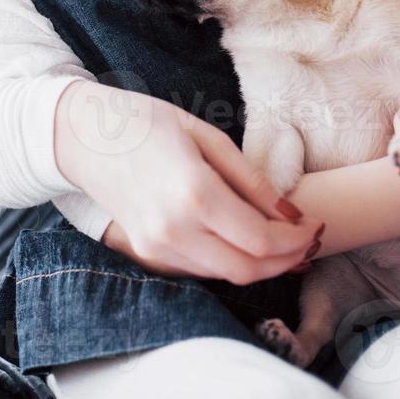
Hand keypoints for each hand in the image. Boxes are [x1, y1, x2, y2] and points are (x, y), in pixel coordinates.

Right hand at [54, 81, 323, 284]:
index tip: (314, 227)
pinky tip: (248, 244)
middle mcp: (174, 230)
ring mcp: (157, 247)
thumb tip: (290, 213)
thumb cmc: (147, 123)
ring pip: (226, 275)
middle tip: (309, 242)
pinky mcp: (147, 254)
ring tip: (287, 243)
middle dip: (286, 261)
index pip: (259, 240)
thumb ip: (251, 180)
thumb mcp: (208, 137)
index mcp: (194, 194)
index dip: (295, 241)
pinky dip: (231, 262)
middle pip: (247, 269)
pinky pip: (201, 270)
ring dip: (262, 266)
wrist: (84, 136)